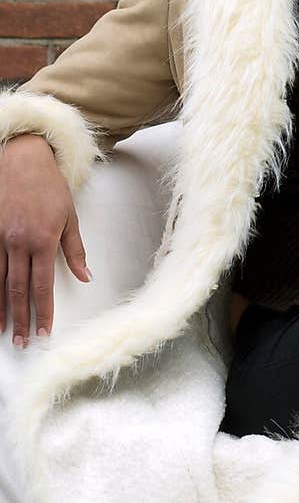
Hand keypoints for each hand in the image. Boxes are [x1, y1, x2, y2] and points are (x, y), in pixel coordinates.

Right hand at [0, 134, 90, 346]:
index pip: (42, 285)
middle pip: (17, 289)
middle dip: (20, 318)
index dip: (42, 311)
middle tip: (21, 342)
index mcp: (43, 240)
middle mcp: (18, 242)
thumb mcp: (69, 217)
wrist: (22, 160)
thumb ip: (75, 250)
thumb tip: (86, 277)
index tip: (43, 331)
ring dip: (1, 308)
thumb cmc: (49, 187)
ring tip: (3, 330)